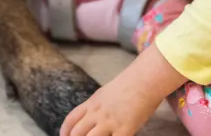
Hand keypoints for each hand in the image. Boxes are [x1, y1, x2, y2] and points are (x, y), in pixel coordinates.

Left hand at [60, 46, 183, 135]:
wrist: (145, 80)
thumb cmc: (129, 84)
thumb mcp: (105, 93)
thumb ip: (96, 106)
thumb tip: (91, 116)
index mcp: (92, 103)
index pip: (71, 120)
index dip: (65, 132)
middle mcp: (97, 113)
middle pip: (77, 133)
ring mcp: (110, 122)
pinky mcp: (125, 130)